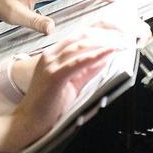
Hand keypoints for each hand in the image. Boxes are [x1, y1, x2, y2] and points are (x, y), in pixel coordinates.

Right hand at [8, 22, 138, 145]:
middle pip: (82, 36)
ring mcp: (51, 64)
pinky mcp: (54, 76)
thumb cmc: (46, 105)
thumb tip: (104, 59)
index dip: (100, 31)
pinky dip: (94, 56)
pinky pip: (77, 62)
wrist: (28, 121)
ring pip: (80, 46)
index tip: (117, 32)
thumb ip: (87, 70)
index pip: (80, 36)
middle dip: (105, 34)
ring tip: (120, 44)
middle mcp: (51, 56)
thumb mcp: (72, 83)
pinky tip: (107, 53)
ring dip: (103, 43)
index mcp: (54, 55)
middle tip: (124, 36)